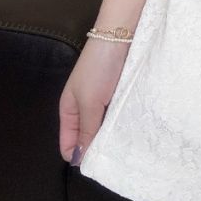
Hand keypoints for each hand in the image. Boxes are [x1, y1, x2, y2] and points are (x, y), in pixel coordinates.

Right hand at [58, 38, 130, 165]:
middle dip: (97, 149)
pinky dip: (122, 123)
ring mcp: (102, 100)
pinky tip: (133, 131)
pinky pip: (118, 116)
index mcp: (69, 110)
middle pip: (87, 138)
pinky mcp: (118, 93)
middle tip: (114, 160)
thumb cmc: (99, 68)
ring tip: (126, 149)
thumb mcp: (90, 102)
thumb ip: (86, 131)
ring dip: (112, 136)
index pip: (68, 144)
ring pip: (104, 128)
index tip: (97, 165)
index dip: (79, 156)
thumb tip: (78, 160)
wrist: (120, 35)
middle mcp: (84, 107)